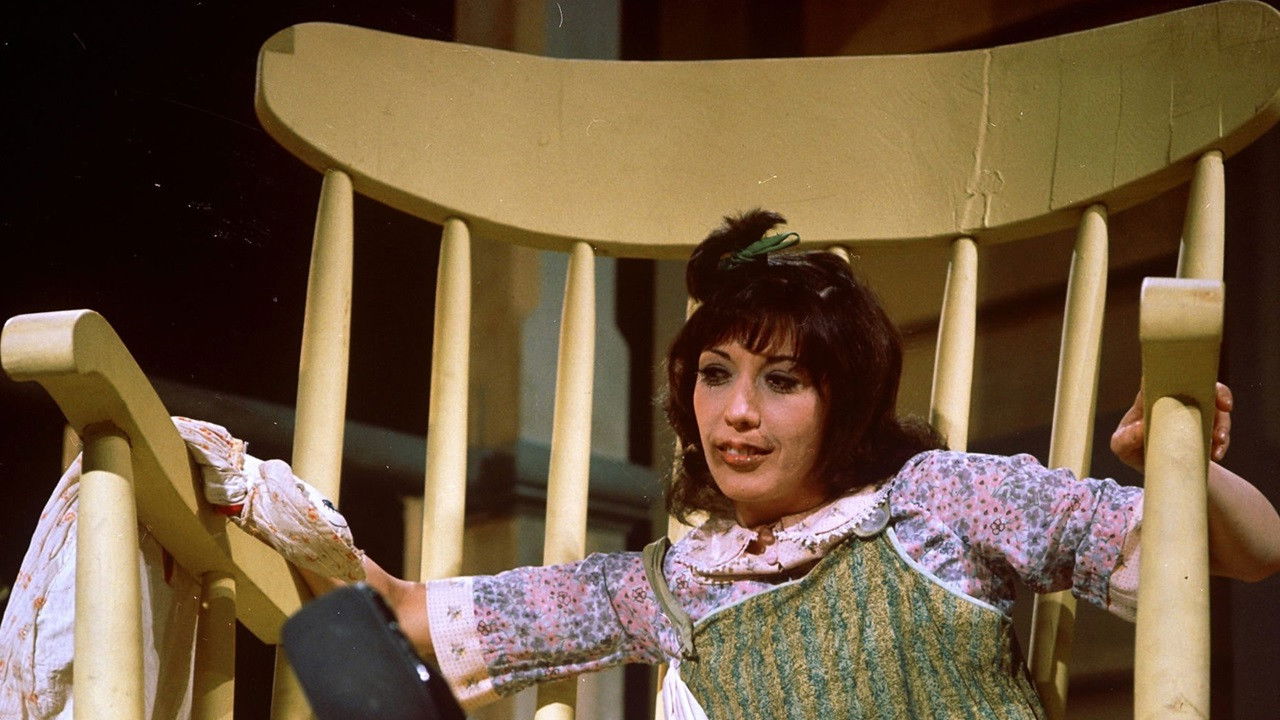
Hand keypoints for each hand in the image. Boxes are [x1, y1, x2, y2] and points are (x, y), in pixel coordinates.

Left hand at [1110, 381, 1231, 471]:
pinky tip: (1217, 453)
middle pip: (1201, 387)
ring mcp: (1193, 415)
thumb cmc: (1133, 449)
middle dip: (1218, 393)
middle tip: (1225, 407)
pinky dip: (1222, 442)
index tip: (1193, 383)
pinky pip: (1221, 432)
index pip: (1166, 378)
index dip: (1179, 376)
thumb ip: (1125, 439)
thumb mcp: (1122, 446)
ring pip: (1217, 410)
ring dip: (1223, 423)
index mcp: (1153, 399)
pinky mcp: (1206, 431)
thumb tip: (1142, 427)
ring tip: (1218, 441)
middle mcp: (1176, 402)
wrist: (1152, 469)